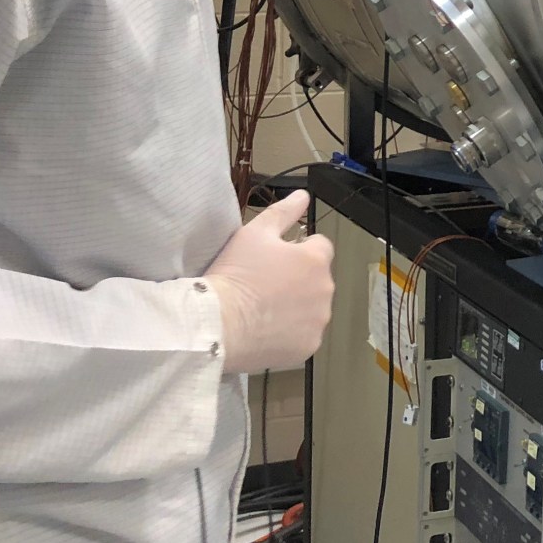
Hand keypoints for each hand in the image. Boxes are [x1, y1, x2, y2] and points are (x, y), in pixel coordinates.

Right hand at [201, 192, 334, 374]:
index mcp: (316, 260)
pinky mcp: (309, 346)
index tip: (274, 260)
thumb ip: (283, 212)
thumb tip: (303, 195)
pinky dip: (291, 332)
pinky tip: (266, 330)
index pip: (320, 246)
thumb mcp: (254, 233)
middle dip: (298, 279)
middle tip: (264, 285)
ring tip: (263, 309)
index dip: (297, 250)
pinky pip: (304, 334)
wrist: (217, 323)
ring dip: (297, 306)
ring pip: (313, 307)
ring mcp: (318, 321)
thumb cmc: (234, 274)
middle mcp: (325, 290)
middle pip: (317, 278)